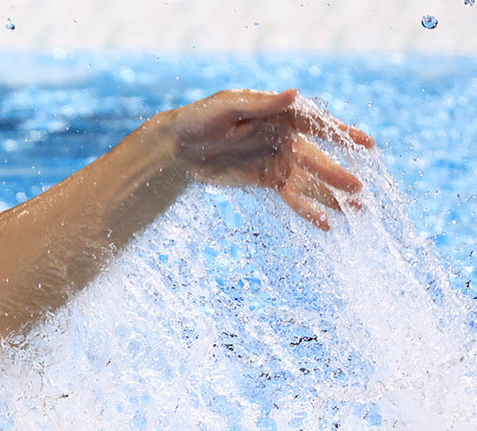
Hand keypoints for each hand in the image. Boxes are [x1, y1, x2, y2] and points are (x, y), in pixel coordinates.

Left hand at [163, 88, 374, 229]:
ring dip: (331, 196)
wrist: (178, 146)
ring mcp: (278, 161)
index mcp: (281, 114)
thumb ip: (262, 104)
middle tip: (360, 190)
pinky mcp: (267, 180)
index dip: (343, 133)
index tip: (367, 144)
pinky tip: (326, 223)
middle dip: (337, 174)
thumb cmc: (201, 117)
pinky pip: (291, 196)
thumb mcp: (228, 106)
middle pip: (315, 158)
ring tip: (358, 211)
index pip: (318, 124)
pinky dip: (308, 210)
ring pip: (309, 181)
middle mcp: (286, 137)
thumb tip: (294, 93)